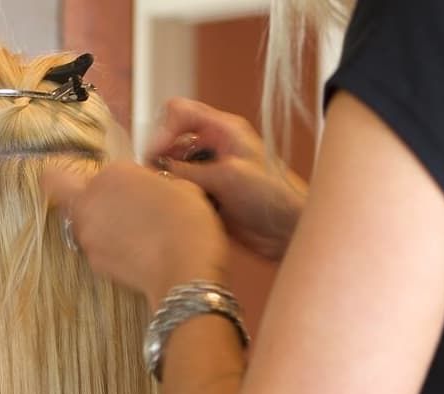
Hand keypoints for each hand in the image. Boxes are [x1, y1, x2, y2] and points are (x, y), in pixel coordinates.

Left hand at [41, 162, 229, 308]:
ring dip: (96, 224)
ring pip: (79, 223)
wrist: (186, 269)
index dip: (94, 175)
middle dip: (83, 197)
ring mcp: (87, 235)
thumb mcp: (178, 184)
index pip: (82, 168)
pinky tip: (134, 253)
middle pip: (65, 193)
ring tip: (129, 233)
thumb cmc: (188, 222)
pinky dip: (107, 248)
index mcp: (111, 175)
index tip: (114, 183)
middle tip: (113, 206)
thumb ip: (151, 180)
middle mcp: (90, 202)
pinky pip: (94, 248)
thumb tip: (147, 186)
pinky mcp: (93, 262)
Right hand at [148, 98, 306, 260]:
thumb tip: (156, 169)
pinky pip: (179, 192)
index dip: (163, 129)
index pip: (179, 112)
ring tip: (171, 195)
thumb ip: (188, 171)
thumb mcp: (228, 176)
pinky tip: (180, 209)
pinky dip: (174, 198)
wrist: (287, 231)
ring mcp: (208, 172)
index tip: (156, 154)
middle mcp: (213, 146)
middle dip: (160, 158)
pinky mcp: (206, 196)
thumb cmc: (273, 196)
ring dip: (167, 180)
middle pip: (171, 141)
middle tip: (158, 177)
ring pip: (172, 168)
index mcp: (223, 129)